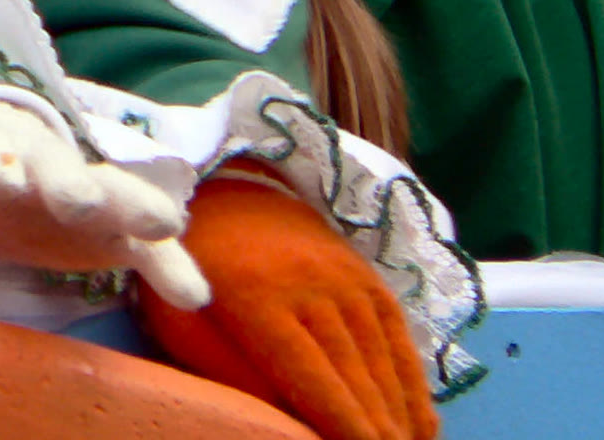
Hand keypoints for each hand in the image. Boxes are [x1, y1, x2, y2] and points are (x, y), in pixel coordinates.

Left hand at [0, 98, 208, 309]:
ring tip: (162, 222)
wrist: (0, 171)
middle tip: (72, 197)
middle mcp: (35, 168)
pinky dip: (168, 263)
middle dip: (62, 181)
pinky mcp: (113, 224)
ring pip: (107, 192)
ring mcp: (78, 192)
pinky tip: (192, 294)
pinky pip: (144, 242)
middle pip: (51, 169)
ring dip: (128, 204)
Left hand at [137, 171, 437, 439]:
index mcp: (255, 296)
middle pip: (353, 370)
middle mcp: (309, 281)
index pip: (309, 373)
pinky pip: (397, 329)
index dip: (341, 421)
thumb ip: (224, 368)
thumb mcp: (180, 317)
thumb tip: (276, 419)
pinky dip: (413, 378)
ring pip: (382, 354)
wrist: (221, 188)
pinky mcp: (363, 269)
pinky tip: (422, 419)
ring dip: (401, 411)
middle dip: (377, 427)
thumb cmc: (191, 266)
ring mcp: (342, 271)